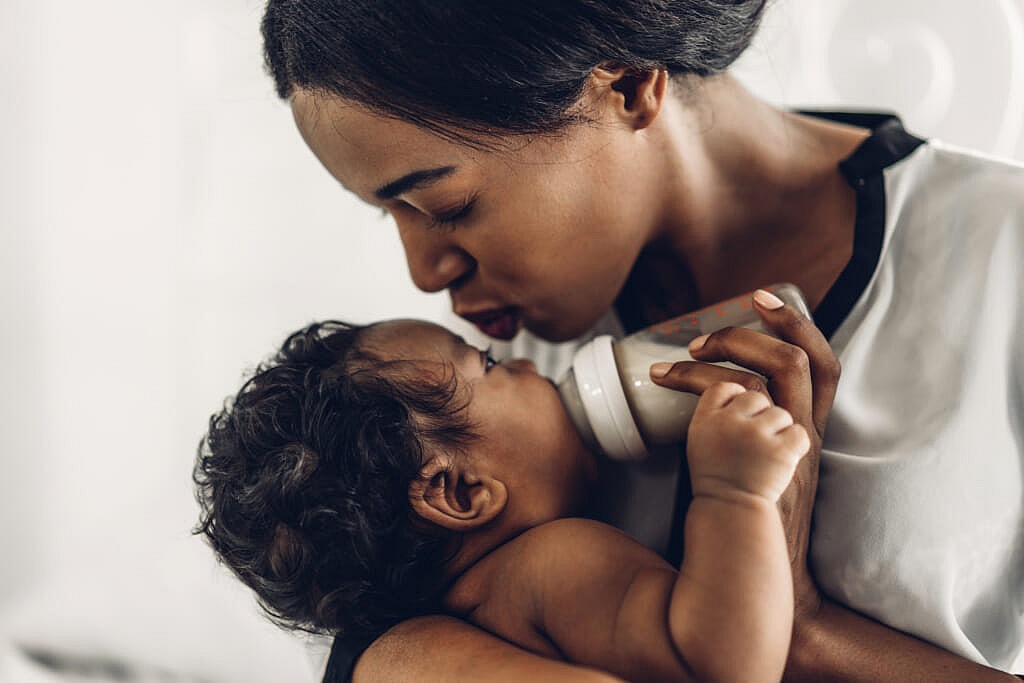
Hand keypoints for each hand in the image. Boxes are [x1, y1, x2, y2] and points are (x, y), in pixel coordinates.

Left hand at [650, 289, 840, 612]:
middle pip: (805, 360)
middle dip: (762, 327)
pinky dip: (699, 383)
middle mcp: (806, 435)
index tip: (762, 298)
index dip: (796, 324)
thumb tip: (703, 401)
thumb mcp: (763, 470)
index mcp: (808, 432)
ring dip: (729, 350)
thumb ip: (746, 436)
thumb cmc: (752, 525)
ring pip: (774, 375)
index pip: (823, 365)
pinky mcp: (765, 463)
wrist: (764, 579)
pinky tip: (666, 381)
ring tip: (688, 349)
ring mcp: (789, 449)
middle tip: (711, 328)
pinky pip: (736, 405)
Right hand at [687, 381, 808, 502]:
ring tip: (769, 450)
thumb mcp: (701, 443)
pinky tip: (784, 459)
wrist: (732, 519)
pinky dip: (795, 446)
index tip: (737, 403)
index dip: (734, 390)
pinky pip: (798, 434)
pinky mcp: (782, 454)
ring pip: (780, 413)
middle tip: (759, 421)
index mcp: (705, 422)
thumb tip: (737, 387)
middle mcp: (729, 425)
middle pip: (753, 391)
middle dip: (761, 409)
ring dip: (779, 430)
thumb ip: (717, 414)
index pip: (722, 386)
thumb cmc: (719, 484)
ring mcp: (757, 438)